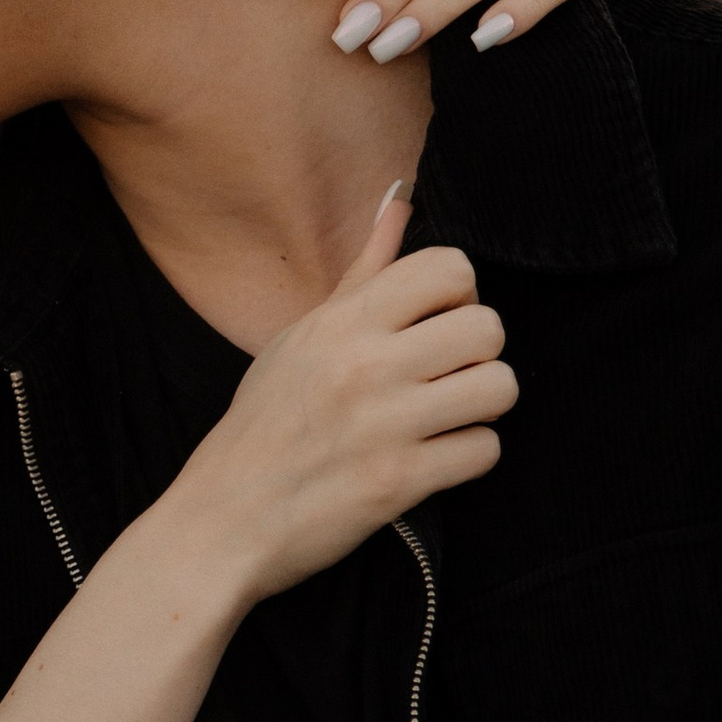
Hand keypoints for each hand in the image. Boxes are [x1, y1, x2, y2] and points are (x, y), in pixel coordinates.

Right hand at [161, 188, 515, 611]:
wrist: (222, 520)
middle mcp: (363, 364)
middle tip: (445, 376)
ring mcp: (383, 424)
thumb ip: (362, 272)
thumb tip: (402, 200)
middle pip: (487, 326)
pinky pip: (484, 450)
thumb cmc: (262, 425)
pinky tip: (434, 458)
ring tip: (446, 416)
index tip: (434, 324)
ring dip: (481, 405)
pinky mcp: (398, 483)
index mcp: (339, 322)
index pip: (448, 267)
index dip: (458, 295)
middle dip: (477, 354)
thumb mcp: (301, 337)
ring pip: (498, 387)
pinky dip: (467, 457)